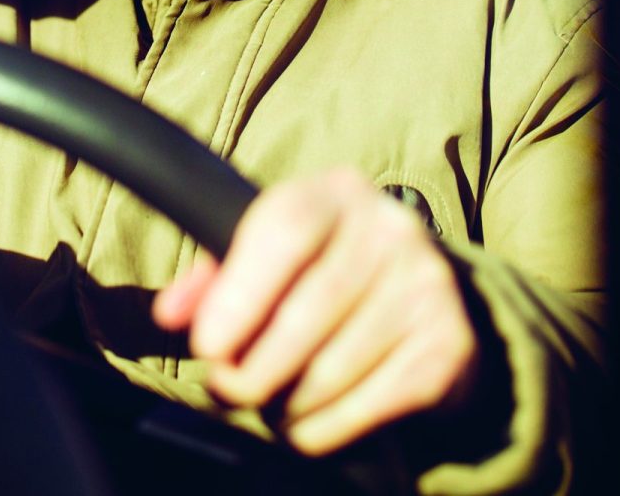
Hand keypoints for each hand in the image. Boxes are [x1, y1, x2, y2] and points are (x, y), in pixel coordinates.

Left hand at [152, 168, 478, 455]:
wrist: (421, 295)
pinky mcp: (447, 345)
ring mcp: (426, 285)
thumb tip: (172, 313)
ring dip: (287, 403)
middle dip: (255, 366)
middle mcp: (391, 228)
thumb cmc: (320, 270)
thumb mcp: (269, 251)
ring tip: (271, 402)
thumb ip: (214, 275)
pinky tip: (305, 422)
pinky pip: (367, 404)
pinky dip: (323, 427)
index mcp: (337, 192)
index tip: (208, 347)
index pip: (285, 230)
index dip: (240, 295)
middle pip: (308, 310)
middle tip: (229, 389)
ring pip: (334, 368)